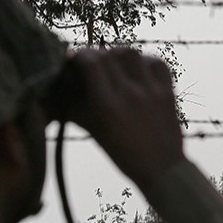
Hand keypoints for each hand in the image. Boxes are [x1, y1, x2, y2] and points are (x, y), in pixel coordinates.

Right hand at [65, 48, 184, 188]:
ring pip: (132, 53)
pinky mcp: (168, 91)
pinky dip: (144, 60)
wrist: (161, 169)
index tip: (76, 61)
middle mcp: (130, 94)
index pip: (92, 63)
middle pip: (109, 54)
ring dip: (118, 54)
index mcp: (107, 106)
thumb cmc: (122, 152)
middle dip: (97, 54)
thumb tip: (54, 87)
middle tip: (93, 62)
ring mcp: (152, 91)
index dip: (81, 55)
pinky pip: (156, 62)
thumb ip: (73, 106)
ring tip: (114, 64)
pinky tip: (137, 69)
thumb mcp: (93, 130)